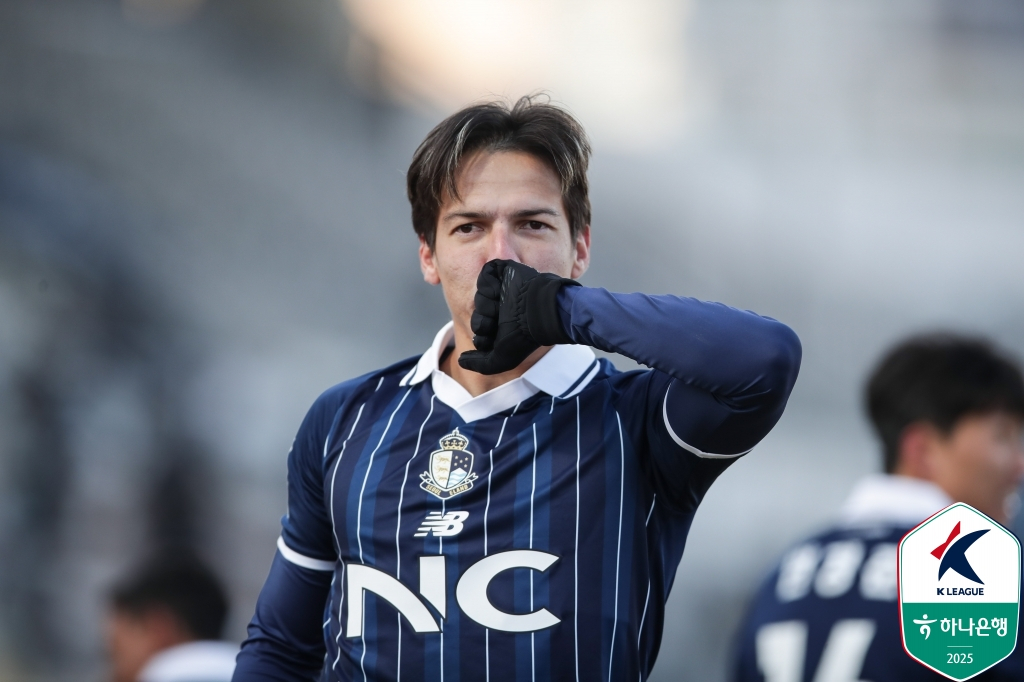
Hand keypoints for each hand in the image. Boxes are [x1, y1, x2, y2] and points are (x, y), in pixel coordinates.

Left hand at [458, 260, 578, 374]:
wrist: (539, 313)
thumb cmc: (524, 337)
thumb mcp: (501, 359)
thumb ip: (480, 364)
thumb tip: (460, 361)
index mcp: (502, 324)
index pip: (479, 329)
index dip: (482, 336)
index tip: (495, 337)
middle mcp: (502, 307)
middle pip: (477, 314)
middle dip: (484, 321)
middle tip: (499, 321)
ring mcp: (502, 289)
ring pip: (479, 296)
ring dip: (488, 305)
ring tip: (504, 306)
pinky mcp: (503, 272)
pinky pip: (484, 276)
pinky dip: (489, 285)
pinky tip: (501, 291)